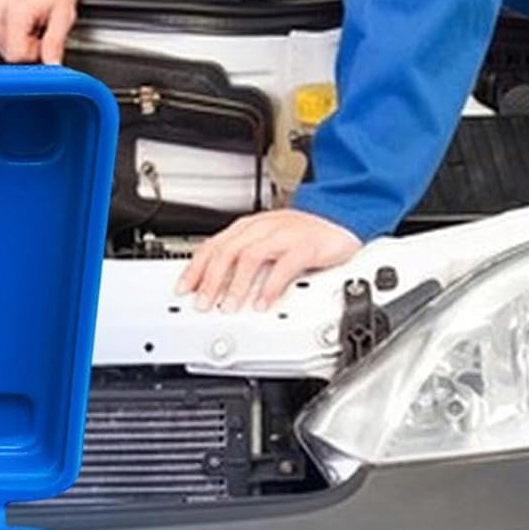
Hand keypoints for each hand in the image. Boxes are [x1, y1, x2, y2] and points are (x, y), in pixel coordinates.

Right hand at [0, 0, 91, 63]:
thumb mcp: (64, 14)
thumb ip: (56, 44)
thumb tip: (52, 66)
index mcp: (16, 10)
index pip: (15, 54)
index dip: (32, 52)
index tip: (42, 39)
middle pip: (4, 48)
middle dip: (23, 43)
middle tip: (37, 25)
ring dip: (12, 33)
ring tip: (28, 15)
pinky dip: (2, 21)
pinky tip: (15, 8)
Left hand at [177, 210, 362, 312]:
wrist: (344, 223)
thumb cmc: (304, 238)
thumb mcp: (269, 245)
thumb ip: (244, 261)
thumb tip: (217, 287)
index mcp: (250, 227)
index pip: (214, 245)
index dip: (195, 268)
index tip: (184, 289)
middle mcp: (264, 227)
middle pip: (227, 250)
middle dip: (211, 279)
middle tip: (204, 303)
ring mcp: (286, 234)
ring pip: (251, 255)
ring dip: (236, 284)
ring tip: (230, 306)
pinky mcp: (307, 245)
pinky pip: (285, 265)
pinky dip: (271, 286)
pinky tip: (263, 302)